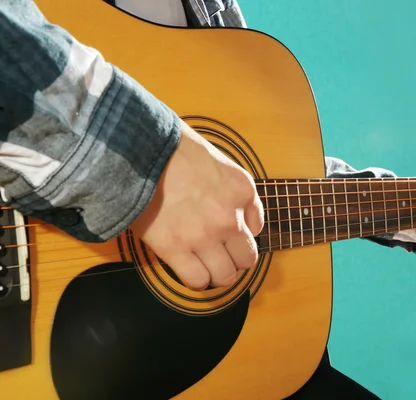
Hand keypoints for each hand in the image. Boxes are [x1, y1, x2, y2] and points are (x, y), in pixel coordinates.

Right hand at [130, 120, 263, 289]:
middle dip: (234, 259)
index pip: (257, 227)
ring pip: (225, 276)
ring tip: (202, 263)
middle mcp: (230, 217)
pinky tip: (187, 268)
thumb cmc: (173, 149)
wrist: (138, 149)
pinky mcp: (175, 248)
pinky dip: (195, 280)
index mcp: (242, 190)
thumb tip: (235, 213)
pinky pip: (197, 281)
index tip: (227, 231)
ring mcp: (204, 235)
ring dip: (215, 273)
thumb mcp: (217, 160)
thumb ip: (230, 189)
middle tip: (218, 253)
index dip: (241, 232)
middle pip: (247, 258)